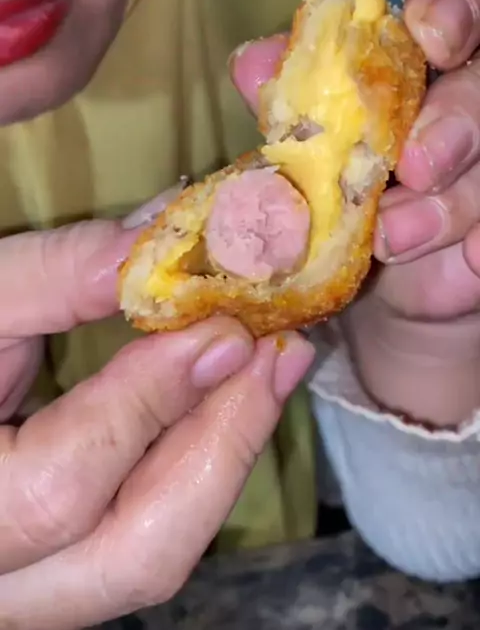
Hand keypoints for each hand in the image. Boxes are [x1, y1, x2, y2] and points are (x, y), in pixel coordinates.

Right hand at [0, 201, 313, 627]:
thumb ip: (54, 275)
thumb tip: (162, 242)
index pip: (61, 485)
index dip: (150, 404)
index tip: (222, 329)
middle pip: (132, 554)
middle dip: (221, 446)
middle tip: (275, 354)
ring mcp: (29, 589)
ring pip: (149, 560)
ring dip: (224, 458)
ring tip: (271, 370)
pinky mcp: (61, 567)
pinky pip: (145, 538)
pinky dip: (197, 470)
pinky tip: (227, 403)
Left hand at [231, 0, 479, 426]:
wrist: (380, 268)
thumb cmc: (345, 177)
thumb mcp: (314, 132)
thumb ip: (295, 93)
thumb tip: (252, 64)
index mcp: (436, 33)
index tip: (427, 32)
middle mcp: (472, 82)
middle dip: (458, 116)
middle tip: (415, 162)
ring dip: (456, 197)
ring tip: (396, 234)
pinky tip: (474, 261)